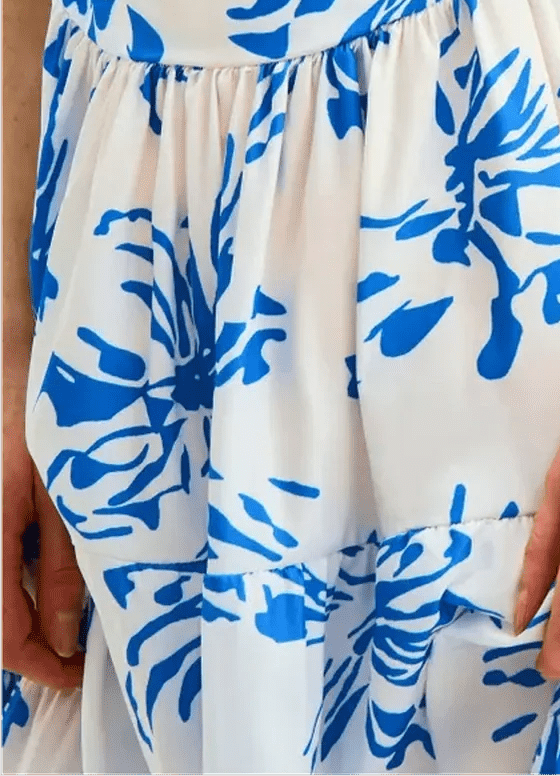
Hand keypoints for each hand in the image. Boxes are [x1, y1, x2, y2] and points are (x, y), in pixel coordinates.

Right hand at [2, 363, 85, 688]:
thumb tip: (66, 636)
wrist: (8, 363)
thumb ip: (66, 565)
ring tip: (64, 613)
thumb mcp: (69, 493)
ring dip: (18, 614)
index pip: (4, 638)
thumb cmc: (47, 416)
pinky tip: (40, 576)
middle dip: (30, 644)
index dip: (41, 667)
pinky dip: (10, 584)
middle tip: (74, 648)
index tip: (74, 675)